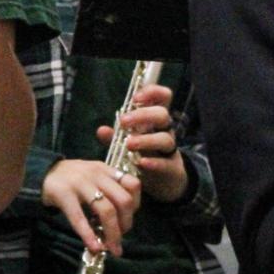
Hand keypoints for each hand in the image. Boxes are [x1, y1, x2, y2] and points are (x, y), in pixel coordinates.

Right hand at [42, 155, 141, 255]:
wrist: (41, 172)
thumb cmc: (71, 178)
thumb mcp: (93, 176)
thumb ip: (108, 190)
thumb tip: (122, 221)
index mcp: (105, 170)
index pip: (133, 184)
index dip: (136, 205)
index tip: (128, 218)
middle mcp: (96, 174)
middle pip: (123, 200)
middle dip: (126, 223)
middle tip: (120, 237)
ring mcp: (79, 183)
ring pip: (106, 210)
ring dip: (112, 234)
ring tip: (111, 248)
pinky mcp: (63, 194)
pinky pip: (79, 218)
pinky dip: (89, 235)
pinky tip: (93, 247)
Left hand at [95, 82, 187, 203]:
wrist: (162, 181)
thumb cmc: (143, 155)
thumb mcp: (126, 144)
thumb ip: (115, 137)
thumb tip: (101, 130)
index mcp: (154, 120)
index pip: (162, 97)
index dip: (152, 92)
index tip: (135, 98)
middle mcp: (165, 131)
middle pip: (162, 115)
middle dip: (143, 115)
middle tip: (123, 121)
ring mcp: (169, 150)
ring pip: (165, 139)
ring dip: (146, 140)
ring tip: (129, 144)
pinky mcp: (171, 168)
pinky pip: (166, 163)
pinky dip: (154, 163)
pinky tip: (142, 163)